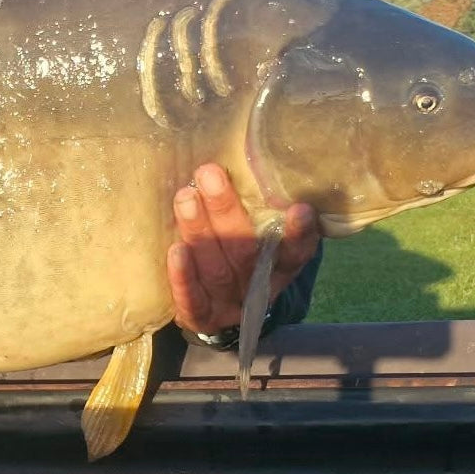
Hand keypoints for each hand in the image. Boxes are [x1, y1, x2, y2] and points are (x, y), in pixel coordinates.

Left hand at [167, 163, 319, 334]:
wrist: (220, 313)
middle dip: (227, 210)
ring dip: (199, 231)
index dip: (299, 233)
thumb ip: (261, 209)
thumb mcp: (259, 237)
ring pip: (215, 267)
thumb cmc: (239, 257)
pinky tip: (175, 250)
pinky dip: (183, 276)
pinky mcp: (201, 316)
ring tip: (185, 197)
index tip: (300, 208)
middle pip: (245, 250)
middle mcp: (257, 285)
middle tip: (210, 173)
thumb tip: (255, 157)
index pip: (295, 251)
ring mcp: (228, 303)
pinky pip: (192, 298)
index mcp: (279, 266)